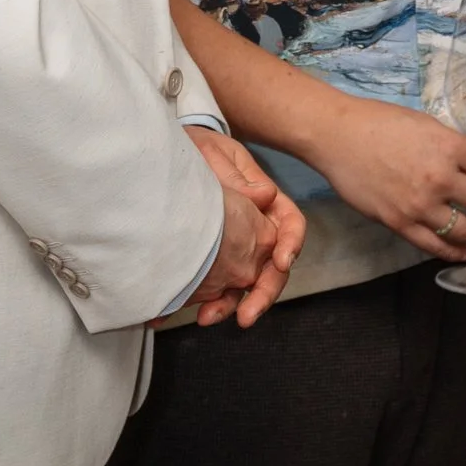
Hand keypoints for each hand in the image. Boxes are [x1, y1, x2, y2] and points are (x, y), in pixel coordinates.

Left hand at [183, 126, 304, 327]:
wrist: (173, 153)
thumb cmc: (200, 146)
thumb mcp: (216, 154)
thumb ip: (237, 176)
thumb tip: (263, 195)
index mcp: (266, 201)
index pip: (291, 224)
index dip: (291, 244)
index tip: (281, 262)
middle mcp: (257, 227)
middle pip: (273, 266)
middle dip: (263, 293)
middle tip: (247, 314)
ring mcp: (238, 245)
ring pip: (246, 281)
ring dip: (233, 304)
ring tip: (209, 318)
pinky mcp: (216, 257)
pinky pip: (220, 283)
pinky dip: (210, 300)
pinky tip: (192, 312)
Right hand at [305, 90, 465, 261]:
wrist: (338, 136)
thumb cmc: (380, 122)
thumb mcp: (425, 124)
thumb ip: (453, 145)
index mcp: (448, 147)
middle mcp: (440, 178)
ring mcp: (420, 205)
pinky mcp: (401, 223)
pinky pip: (436, 246)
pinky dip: (455, 252)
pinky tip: (463, 250)